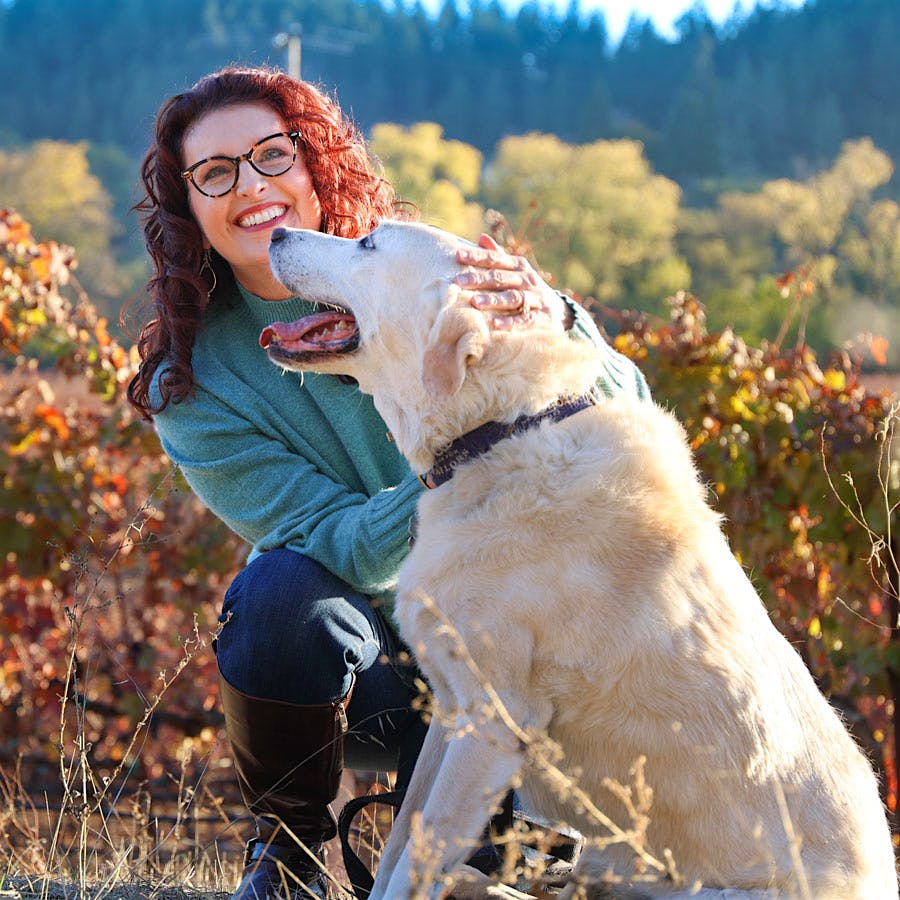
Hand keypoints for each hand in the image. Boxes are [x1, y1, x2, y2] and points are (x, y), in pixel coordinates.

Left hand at [455, 234, 572, 330]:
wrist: (558, 310)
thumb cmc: (528, 288)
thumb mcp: (516, 271)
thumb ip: (499, 256)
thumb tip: (481, 237)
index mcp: (519, 266)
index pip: (496, 259)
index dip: (477, 256)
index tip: (457, 255)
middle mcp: (528, 280)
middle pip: (501, 278)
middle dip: (479, 279)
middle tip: (458, 282)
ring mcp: (536, 298)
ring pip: (513, 297)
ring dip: (493, 300)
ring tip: (474, 302)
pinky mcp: (542, 317)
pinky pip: (526, 319)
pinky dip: (511, 322)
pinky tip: (495, 325)